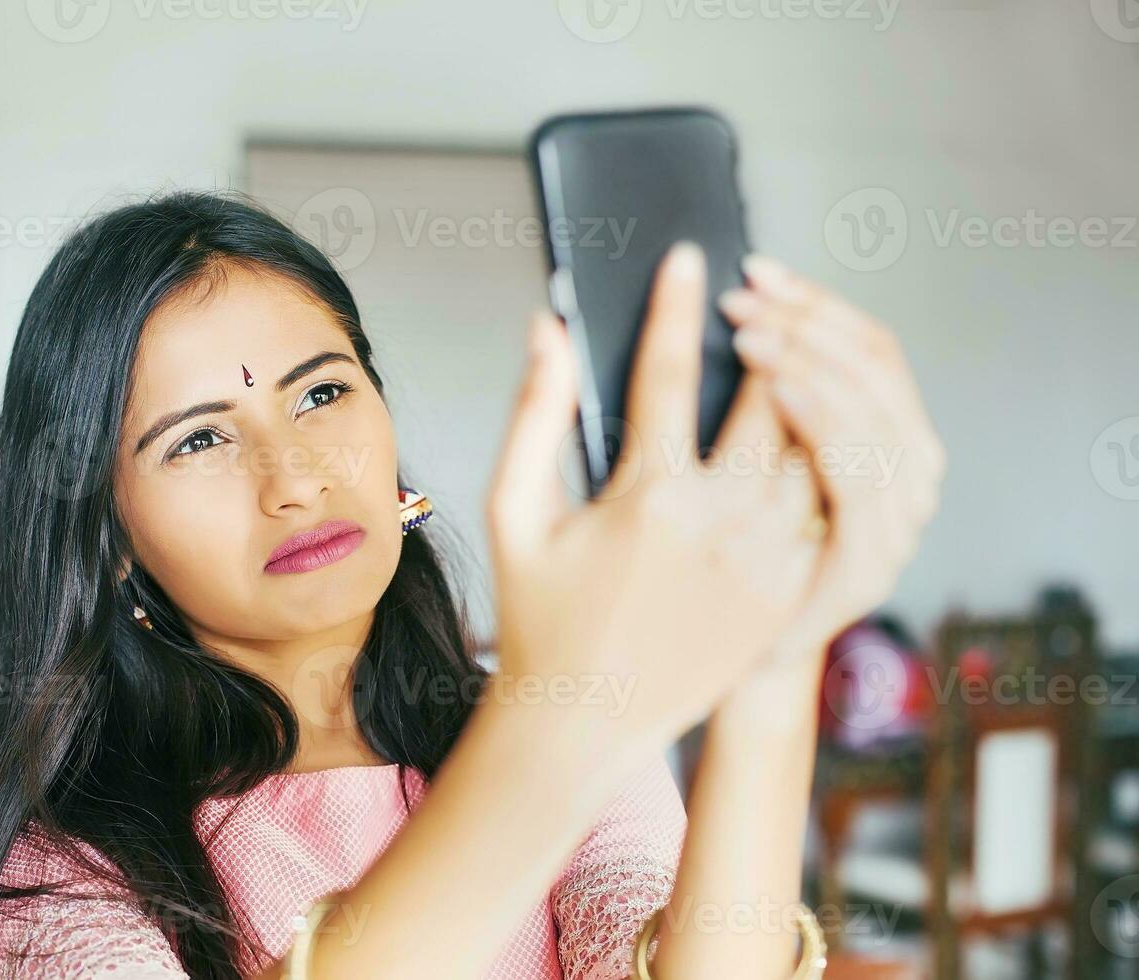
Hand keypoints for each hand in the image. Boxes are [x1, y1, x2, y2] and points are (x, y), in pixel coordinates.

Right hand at [484, 242, 820, 754]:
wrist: (586, 718)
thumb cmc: (540, 616)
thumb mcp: (514, 513)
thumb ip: (534, 414)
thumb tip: (547, 331)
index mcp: (647, 498)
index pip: (665, 372)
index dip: (675, 306)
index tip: (688, 258)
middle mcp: (720, 523)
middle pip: (768, 397)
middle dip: (764, 337)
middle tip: (751, 302)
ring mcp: (766, 558)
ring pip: (813, 446)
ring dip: (805, 390)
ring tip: (784, 355)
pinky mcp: (791, 588)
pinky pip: (828, 501)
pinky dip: (824, 455)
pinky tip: (804, 428)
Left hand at [718, 255, 946, 665]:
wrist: (721, 658)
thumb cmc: (720, 559)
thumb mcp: (742, 461)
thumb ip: (762, 396)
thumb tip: (733, 312)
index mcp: (882, 438)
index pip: (868, 345)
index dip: (815, 300)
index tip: (758, 270)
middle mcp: (905, 473)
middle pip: (877, 367)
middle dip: (807, 321)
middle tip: (742, 300)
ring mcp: (895, 520)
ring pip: (876, 411)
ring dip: (811, 361)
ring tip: (752, 337)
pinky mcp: (867, 566)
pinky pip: (859, 479)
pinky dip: (824, 421)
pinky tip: (779, 389)